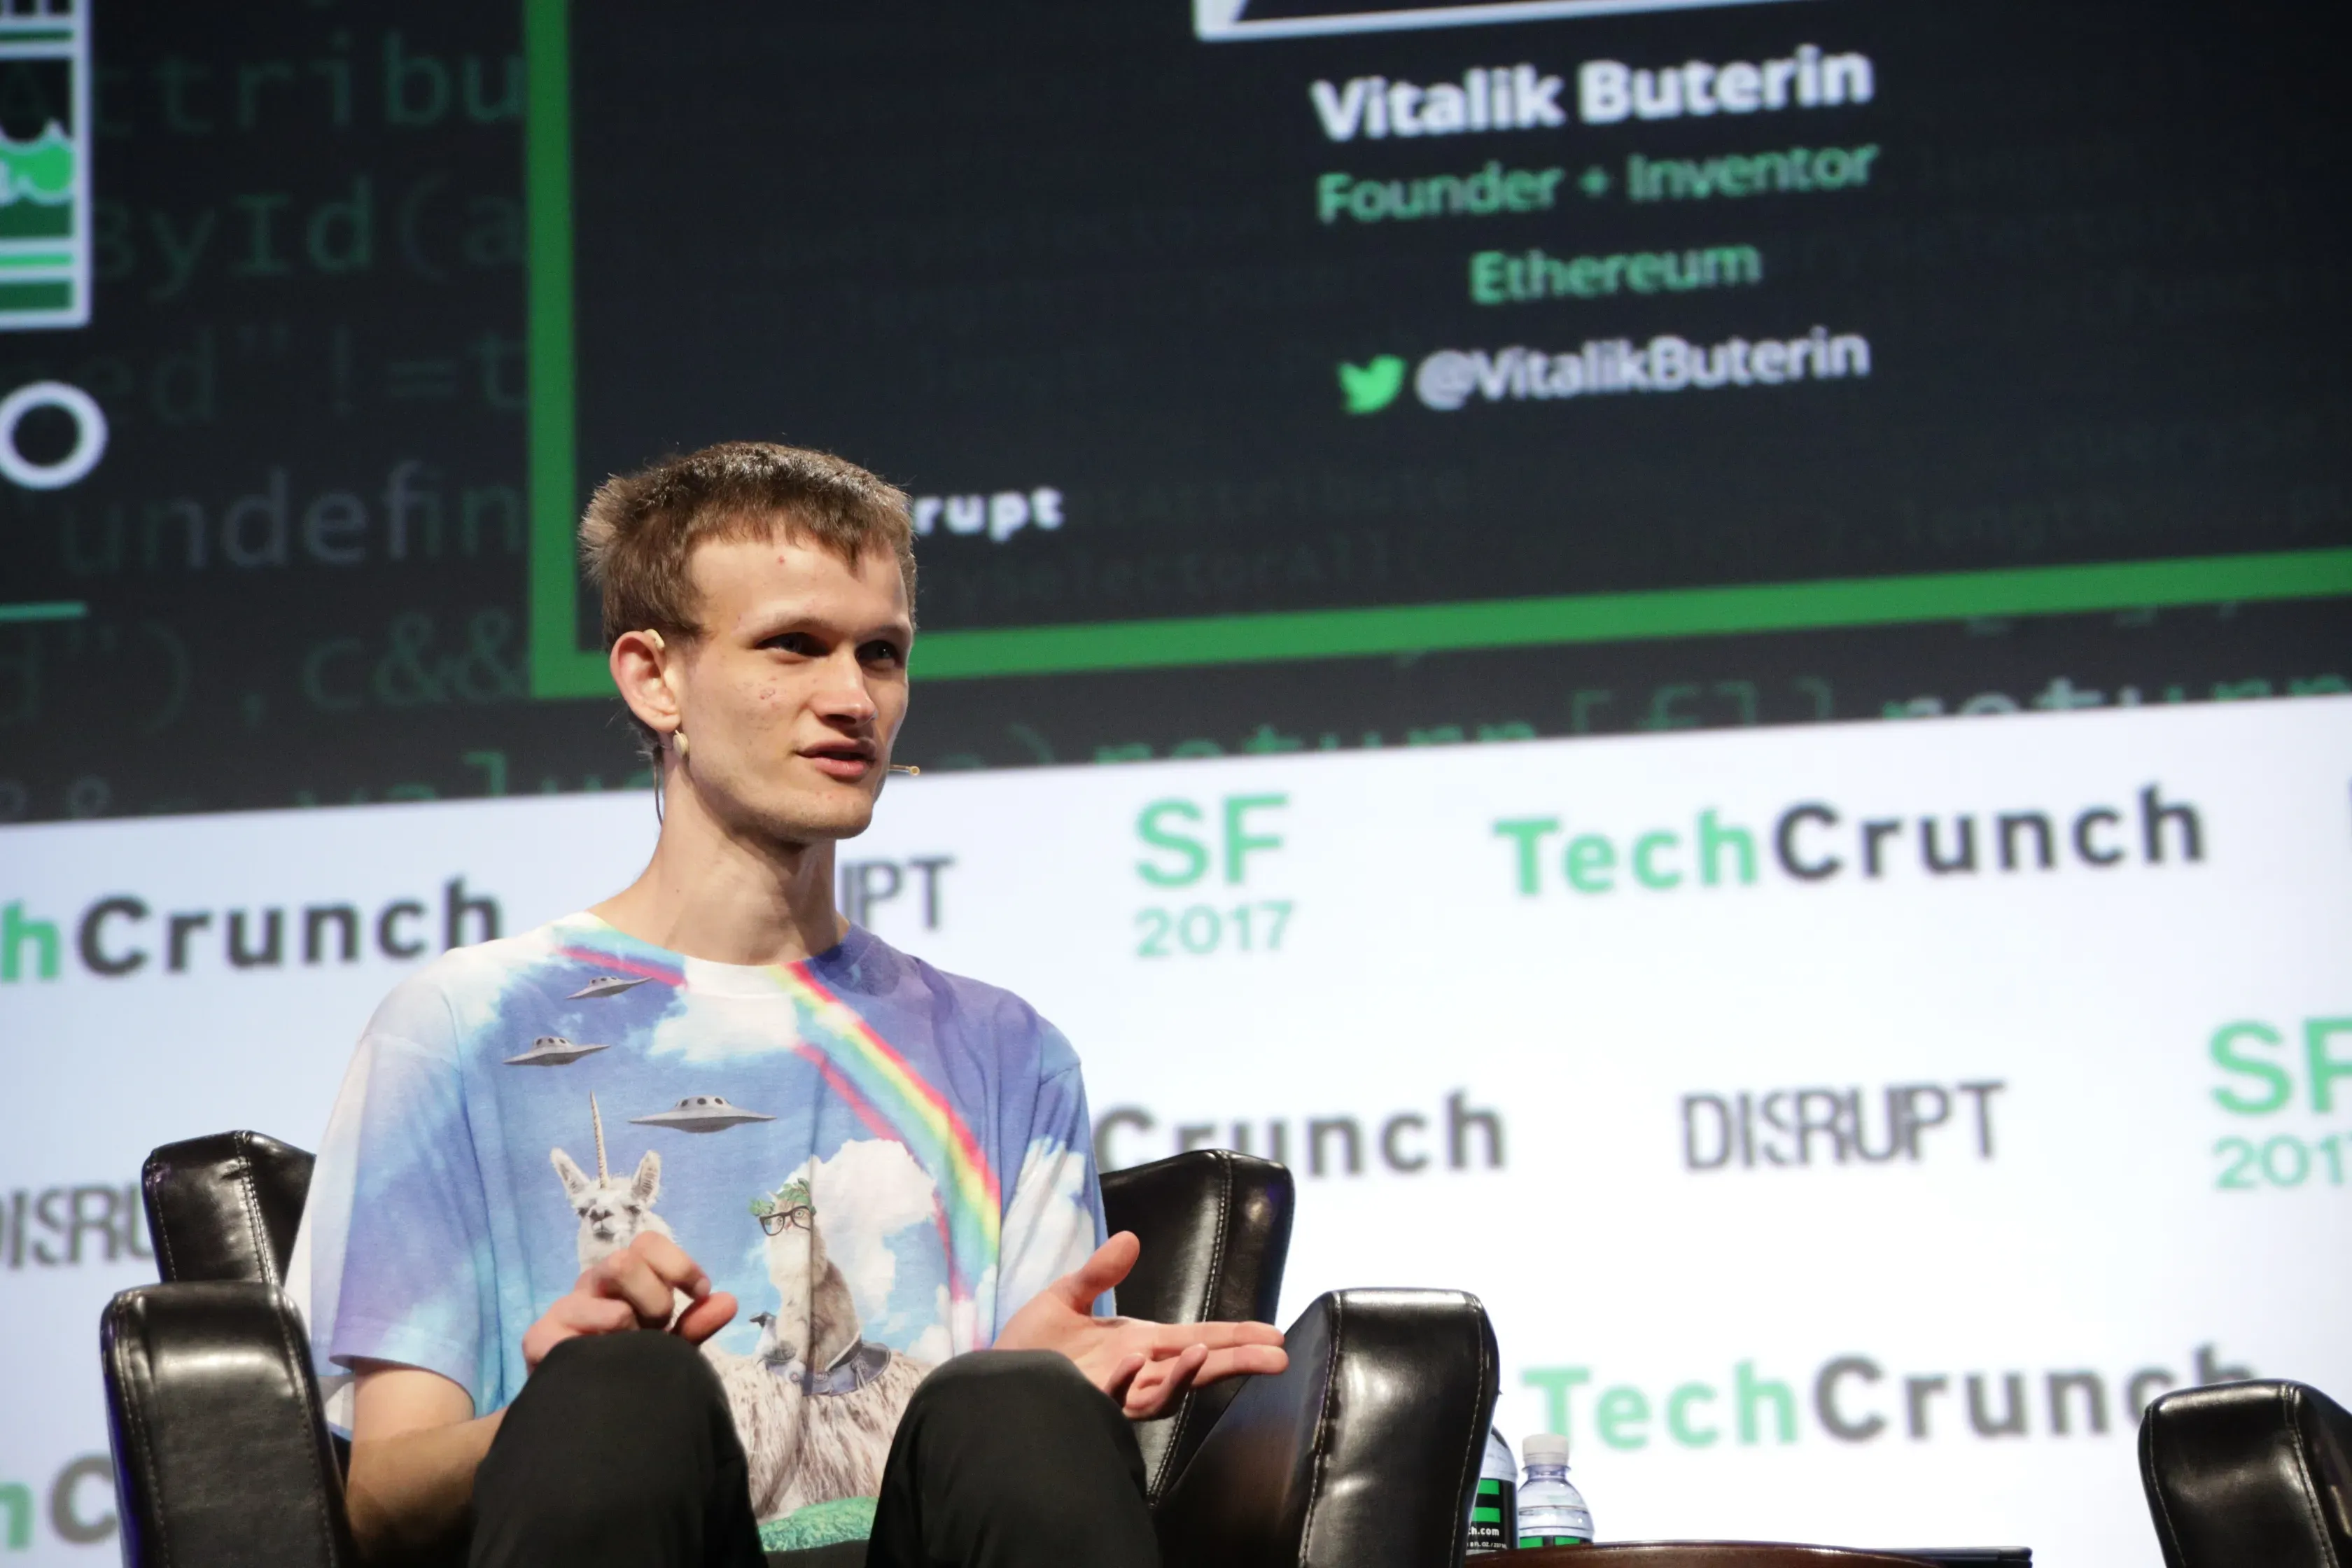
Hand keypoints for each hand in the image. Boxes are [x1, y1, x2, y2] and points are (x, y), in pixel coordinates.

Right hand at [521, 1233, 736, 1369]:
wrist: (580, 1418)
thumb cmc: (627, 1368)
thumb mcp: (668, 1346)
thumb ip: (696, 1324)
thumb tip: (729, 1300)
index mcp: (622, 1278)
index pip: (648, 1243)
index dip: (680, 1264)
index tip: (699, 1293)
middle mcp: (592, 1284)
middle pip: (626, 1258)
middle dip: (655, 1296)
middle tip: (657, 1328)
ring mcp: (564, 1308)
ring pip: (606, 1292)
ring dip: (631, 1322)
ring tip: (628, 1351)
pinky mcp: (540, 1337)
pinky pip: (580, 1331)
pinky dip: (604, 1347)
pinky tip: (603, 1365)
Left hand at [996, 1231, 1286, 1418]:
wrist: (988, 1381)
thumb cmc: (1028, 1346)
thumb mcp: (1066, 1297)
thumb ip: (1099, 1272)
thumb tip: (1130, 1238)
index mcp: (1140, 1344)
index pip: (1199, 1339)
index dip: (1236, 1338)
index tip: (1275, 1335)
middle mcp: (1135, 1372)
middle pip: (1197, 1370)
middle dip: (1235, 1363)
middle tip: (1276, 1358)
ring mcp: (1113, 1392)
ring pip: (1162, 1391)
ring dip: (1184, 1373)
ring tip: (1205, 1351)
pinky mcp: (1086, 1404)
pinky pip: (1115, 1398)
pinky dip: (1128, 1381)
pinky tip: (1135, 1360)